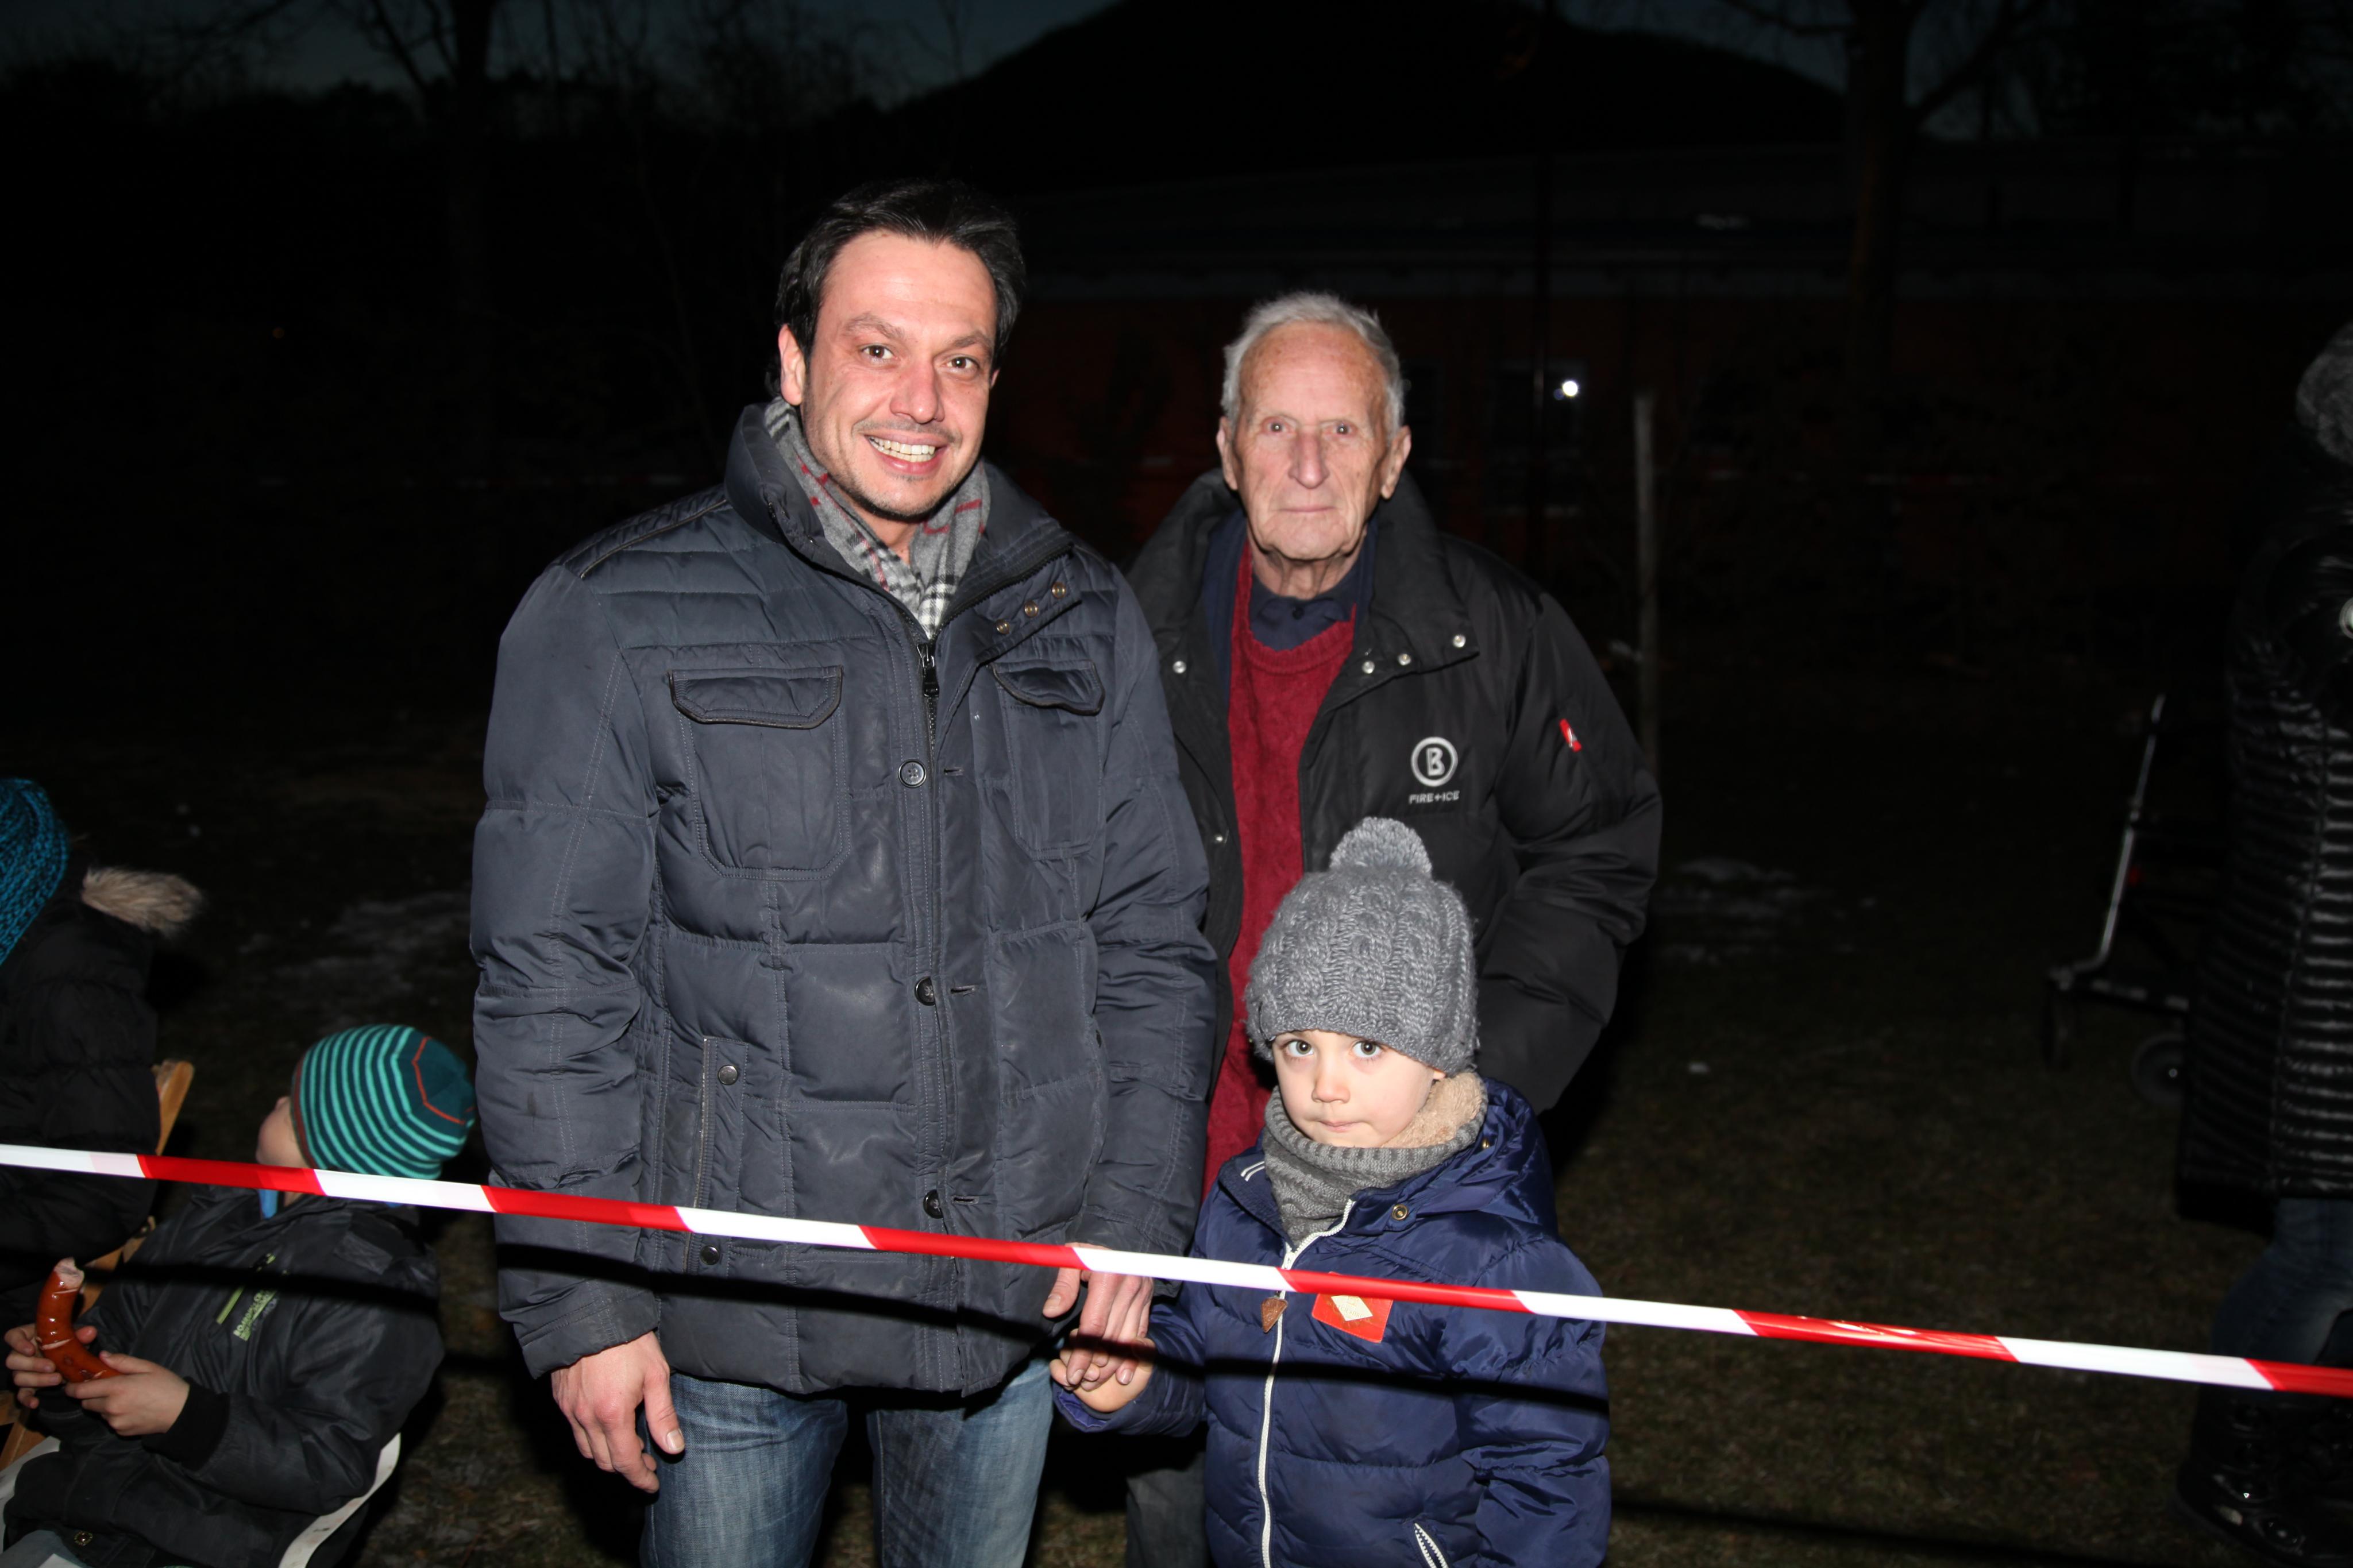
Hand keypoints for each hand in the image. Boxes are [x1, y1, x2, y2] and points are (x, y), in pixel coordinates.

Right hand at [5, 1320, 82, 1407]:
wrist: (66, 1358)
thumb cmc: (65, 1342)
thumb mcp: (73, 1337)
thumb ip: (80, 1334)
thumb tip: (91, 1331)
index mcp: (28, 1337)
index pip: (13, 1336)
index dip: (18, 1343)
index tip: (31, 1349)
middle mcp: (20, 1354)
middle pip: (13, 1360)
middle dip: (32, 1364)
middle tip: (52, 1366)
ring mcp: (21, 1371)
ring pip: (18, 1377)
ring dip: (37, 1380)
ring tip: (58, 1379)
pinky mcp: (26, 1386)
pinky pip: (21, 1394)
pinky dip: (27, 1399)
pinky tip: (35, 1403)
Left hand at [63, 1354, 187, 1436]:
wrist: (181, 1412)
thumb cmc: (166, 1385)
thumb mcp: (148, 1367)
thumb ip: (122, 1362)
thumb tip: (102, 1356)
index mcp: (117, 1389)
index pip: (82, 1391)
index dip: (72, 1388)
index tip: (70, 1385)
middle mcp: (111, 1408)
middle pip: (86, 1403)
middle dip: (91, 1395)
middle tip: (106, 1388)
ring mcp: (115, 1422)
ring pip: (99, 1413)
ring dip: (104, 1406)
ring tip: (124, 1399)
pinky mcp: (121, 1432)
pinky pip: (110, 1422)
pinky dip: (115, 1415)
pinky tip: (131, 1409)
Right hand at [549, 1332, 680, 1493]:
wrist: (590, 1313)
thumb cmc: (628, 1341)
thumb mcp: (656, 1375)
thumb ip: (663, 1415)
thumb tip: (674, 1448)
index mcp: (612, 1415)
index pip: (626, 1462)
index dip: (640, 1478)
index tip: (652, 1485)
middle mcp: (586, 1417)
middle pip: (604, 1461)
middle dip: (626, 1468)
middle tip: (647, 1463)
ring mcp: (569, 1409)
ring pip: (587, 1449)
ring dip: (608, 1455)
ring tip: (629, 1445)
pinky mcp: (560, 1399)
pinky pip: (575, 1431)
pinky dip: (592, 1438)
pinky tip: (608, 1426)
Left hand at [1043, 1266, 1154, 1389]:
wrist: (1112, 1245)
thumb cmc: (1085, 1255)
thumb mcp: (1068, 1261)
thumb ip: (1061, 1286)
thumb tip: (1051, 1312)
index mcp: (1108, 1275)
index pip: (1095, 1324)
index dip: (1083, 1352)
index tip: (1073, 1372)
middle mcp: (1131, 1284)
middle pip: (1112, 1336)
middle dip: (1095, 1364)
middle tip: (1079, 1383)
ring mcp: (1143, 1293)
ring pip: (1127, 1340)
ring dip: (1112, 1366)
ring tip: (1094, 1382)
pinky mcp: (1148, 1300)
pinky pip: (1140, 1334)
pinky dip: (1132, 1357)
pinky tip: (1122, 1375)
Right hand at [1051, 1335, 1154, 1413]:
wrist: (1120, 1401)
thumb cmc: (1133, 1379)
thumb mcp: (1144, 1367)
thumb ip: (1146, 1353)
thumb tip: (1140, 1342)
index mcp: (1108, 1332)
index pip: (1097, 1330)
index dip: (1099, 1347)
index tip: (1105, 1361)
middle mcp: (1089, 1339)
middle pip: (1077, 1338)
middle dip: (1086, 1358)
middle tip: (1096, 1373)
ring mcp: (1075, 1353)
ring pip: (1065, 1350)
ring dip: (1074, 1366)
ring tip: (1089, 1378)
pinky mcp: (1064, 1367)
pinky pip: (1055, 1366)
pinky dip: (1061, 1374)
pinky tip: (1072, 1384)